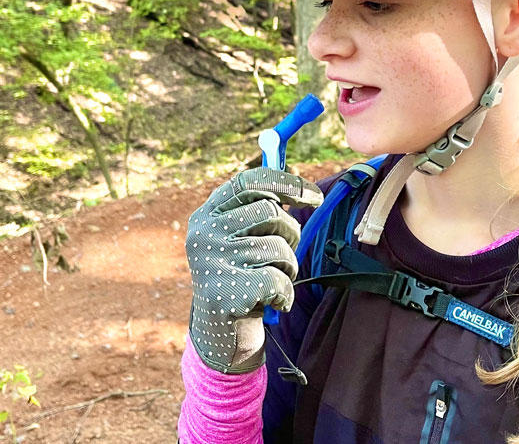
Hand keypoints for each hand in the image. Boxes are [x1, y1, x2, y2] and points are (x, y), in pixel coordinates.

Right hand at [186, 167, 322, 373]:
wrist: (220, 335)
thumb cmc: (242, 278)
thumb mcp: (242, 240)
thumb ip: (260, 213)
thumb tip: (304, 191)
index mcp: (207, 214)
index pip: (249, 181)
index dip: (286, 183)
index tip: (315, 196)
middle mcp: (203, 233)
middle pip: (270, 212)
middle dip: (291, 234)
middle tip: (285, 256)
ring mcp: (210, 262)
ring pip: (277, 247)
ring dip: (289, 268)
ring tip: (275, 281)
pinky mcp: (223, 292)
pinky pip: (277, 280)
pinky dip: (286, 294)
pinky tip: (275, 303)